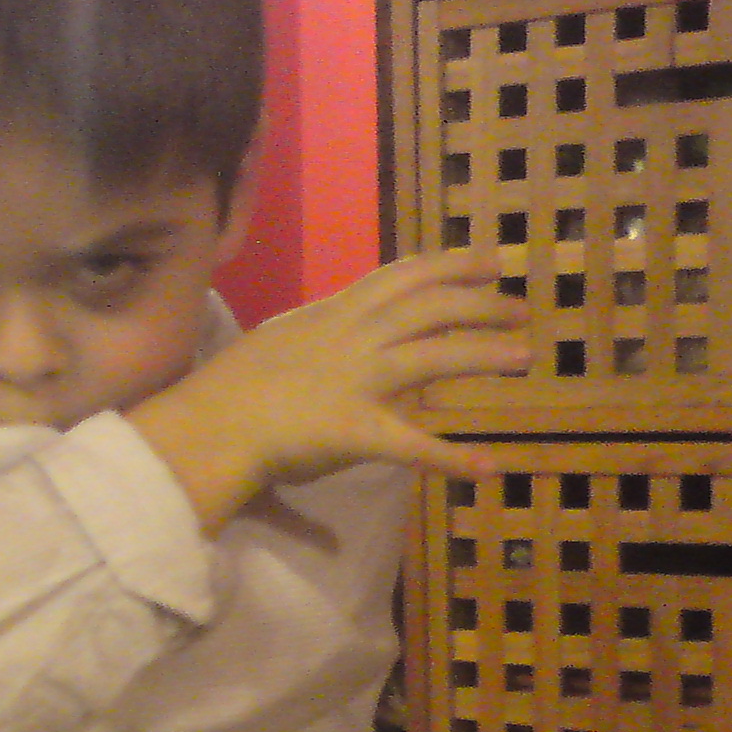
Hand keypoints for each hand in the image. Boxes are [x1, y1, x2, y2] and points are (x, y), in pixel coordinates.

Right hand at [130, 250, 530, 533]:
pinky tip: (489, 468)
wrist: (205, 424)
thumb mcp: (278, 343)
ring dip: (485, 354)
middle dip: (482, 302)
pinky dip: (453, 459)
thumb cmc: (229, 388)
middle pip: (430, 306)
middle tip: (522, 308)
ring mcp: (355, 380)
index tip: (488, 263)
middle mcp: (352, 337)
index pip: (400, 277)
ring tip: (525, 356)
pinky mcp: (354, 430)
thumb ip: (316, 337)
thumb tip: (332, 337)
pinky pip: (413, 445)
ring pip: (434, 356)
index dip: (450, 266)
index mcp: (332, 315)